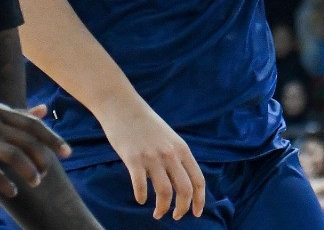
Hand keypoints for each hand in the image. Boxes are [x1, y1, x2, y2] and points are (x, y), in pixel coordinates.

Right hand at [0, 102, 69, 198]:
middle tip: (48, 171)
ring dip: (30, 172)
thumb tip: (43, 110)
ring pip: (14, 156)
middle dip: (43, 158)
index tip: (67, 152)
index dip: (52, 139)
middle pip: (27, 141)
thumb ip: (16, 114)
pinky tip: (14, 190)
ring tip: (35, 182)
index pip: (32, 125)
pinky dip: (7, 184)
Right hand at [97, 94, 205, 219]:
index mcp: (182, 149)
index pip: (198, 180)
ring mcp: (152, 157)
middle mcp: (170, 154)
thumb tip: (182, 183)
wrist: (123, 106)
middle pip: (184, 189)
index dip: (200, 200)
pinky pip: (140, 185)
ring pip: (165, 191)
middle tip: (175, 217)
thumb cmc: (145, 124)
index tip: (197, 213)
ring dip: (162, 208)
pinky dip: (141, 197)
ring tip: (158, 213)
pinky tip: (141, 199)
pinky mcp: (133, 159)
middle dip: (182, 208)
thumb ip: (176, 157)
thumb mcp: (169, 138)